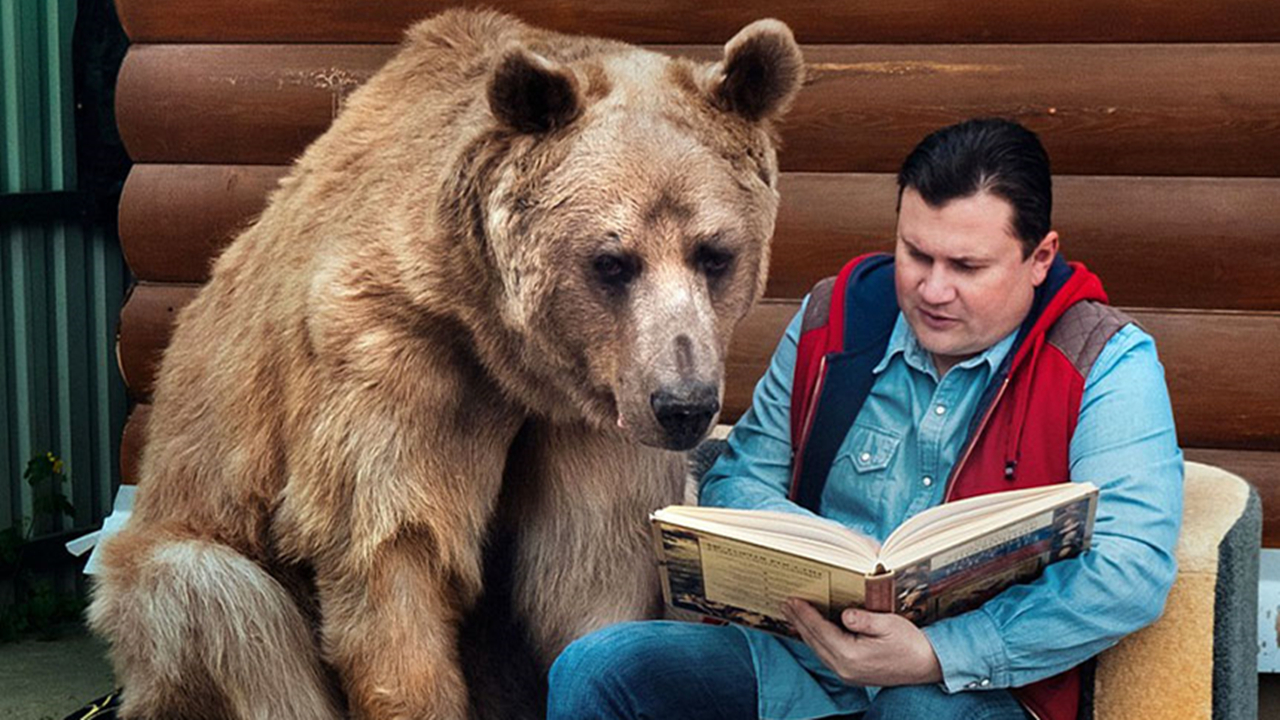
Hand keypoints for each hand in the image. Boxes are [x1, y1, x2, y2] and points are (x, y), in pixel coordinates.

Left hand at [781, 598, 942, 686]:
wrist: (926, 666)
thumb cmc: (910, 643)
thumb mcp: (889, 624)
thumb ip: (864, 619)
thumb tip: (844, 614)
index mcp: (851, 655)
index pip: (820, 631)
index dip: (804, 614)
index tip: (792, 599)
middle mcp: (844, 668)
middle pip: (814, 640)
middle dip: (799, 620)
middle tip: (785, 603)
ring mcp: (846, 673)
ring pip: (817, 649)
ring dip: (805, 630)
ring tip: (793, 613)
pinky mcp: (851, 673)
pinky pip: (826, 654)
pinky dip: (816, 640)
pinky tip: (812, 630)